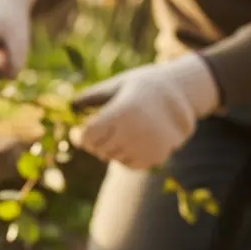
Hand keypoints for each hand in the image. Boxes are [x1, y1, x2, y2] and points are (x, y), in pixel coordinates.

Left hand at [69, 54, 219, 170]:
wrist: (182, 94)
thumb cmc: (143, 85)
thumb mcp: (116, 84)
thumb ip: (90, 96)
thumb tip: (68, 106)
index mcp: (120, 112)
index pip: (86, 137)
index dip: (80, 136)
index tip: (79, 131)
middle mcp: (132, 133)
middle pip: (98, 150)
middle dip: (96, 141)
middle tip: (104, 128)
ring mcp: (145, 147)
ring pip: (113, 158)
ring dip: (112, 148)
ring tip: (124, 129)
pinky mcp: (155, 158)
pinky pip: (129, 164)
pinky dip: (126, 155)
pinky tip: (135, 138)